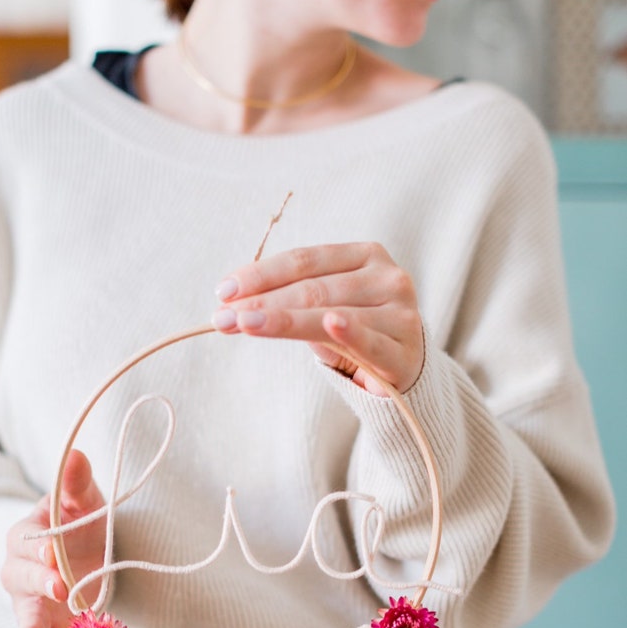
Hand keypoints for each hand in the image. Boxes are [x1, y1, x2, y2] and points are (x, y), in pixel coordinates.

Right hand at [2, 450, 105, 627]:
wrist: (82, 552)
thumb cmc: (78, 520)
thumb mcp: (82, 499)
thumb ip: (76, 483)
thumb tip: (77, 453)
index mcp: (26, 536)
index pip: (25, 541)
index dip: (38, 550)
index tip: (54, 556)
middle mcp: (21, 573)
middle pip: (20, 581)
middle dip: (37, 587)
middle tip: (59, 591)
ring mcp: (33, 605)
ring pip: (26, 619)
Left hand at [213, 243, 423, 395]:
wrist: (404, 372)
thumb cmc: (356, 334)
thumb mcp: (324, 309)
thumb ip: (289, 300)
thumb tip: (230, 303)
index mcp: (365, 255)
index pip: (305, 260)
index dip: (262, 274)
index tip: (223, 291)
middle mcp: (387, 277)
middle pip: (313, 288)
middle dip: (262, 302)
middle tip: (222, 317)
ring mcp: (400, 313)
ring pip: (331, 314)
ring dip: (282, 321)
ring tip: (244, 325)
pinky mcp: (404, 350)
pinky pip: (370, 342)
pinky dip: (350, 333)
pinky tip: (331, 323)